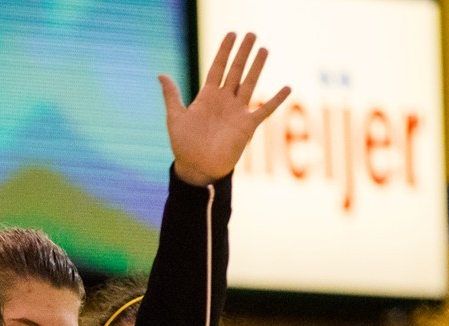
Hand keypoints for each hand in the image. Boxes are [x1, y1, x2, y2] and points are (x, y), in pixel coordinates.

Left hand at [162, 32, 291, 185]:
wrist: (197, 168)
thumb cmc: (184, 145)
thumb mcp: (175, 118)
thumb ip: (172, 95)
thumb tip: (161, 74)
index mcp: (207, 96)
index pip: (218, 67)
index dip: (224, 51)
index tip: (232, 34)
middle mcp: (224, 100)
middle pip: (236, 70)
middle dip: (243, 52)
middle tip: (252, 33)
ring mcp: (237, 111)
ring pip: (249, 83)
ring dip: (257, 67)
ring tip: (264, 49)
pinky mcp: (247, 126)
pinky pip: (264, 110)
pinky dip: (276, 100)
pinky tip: (288, 88)